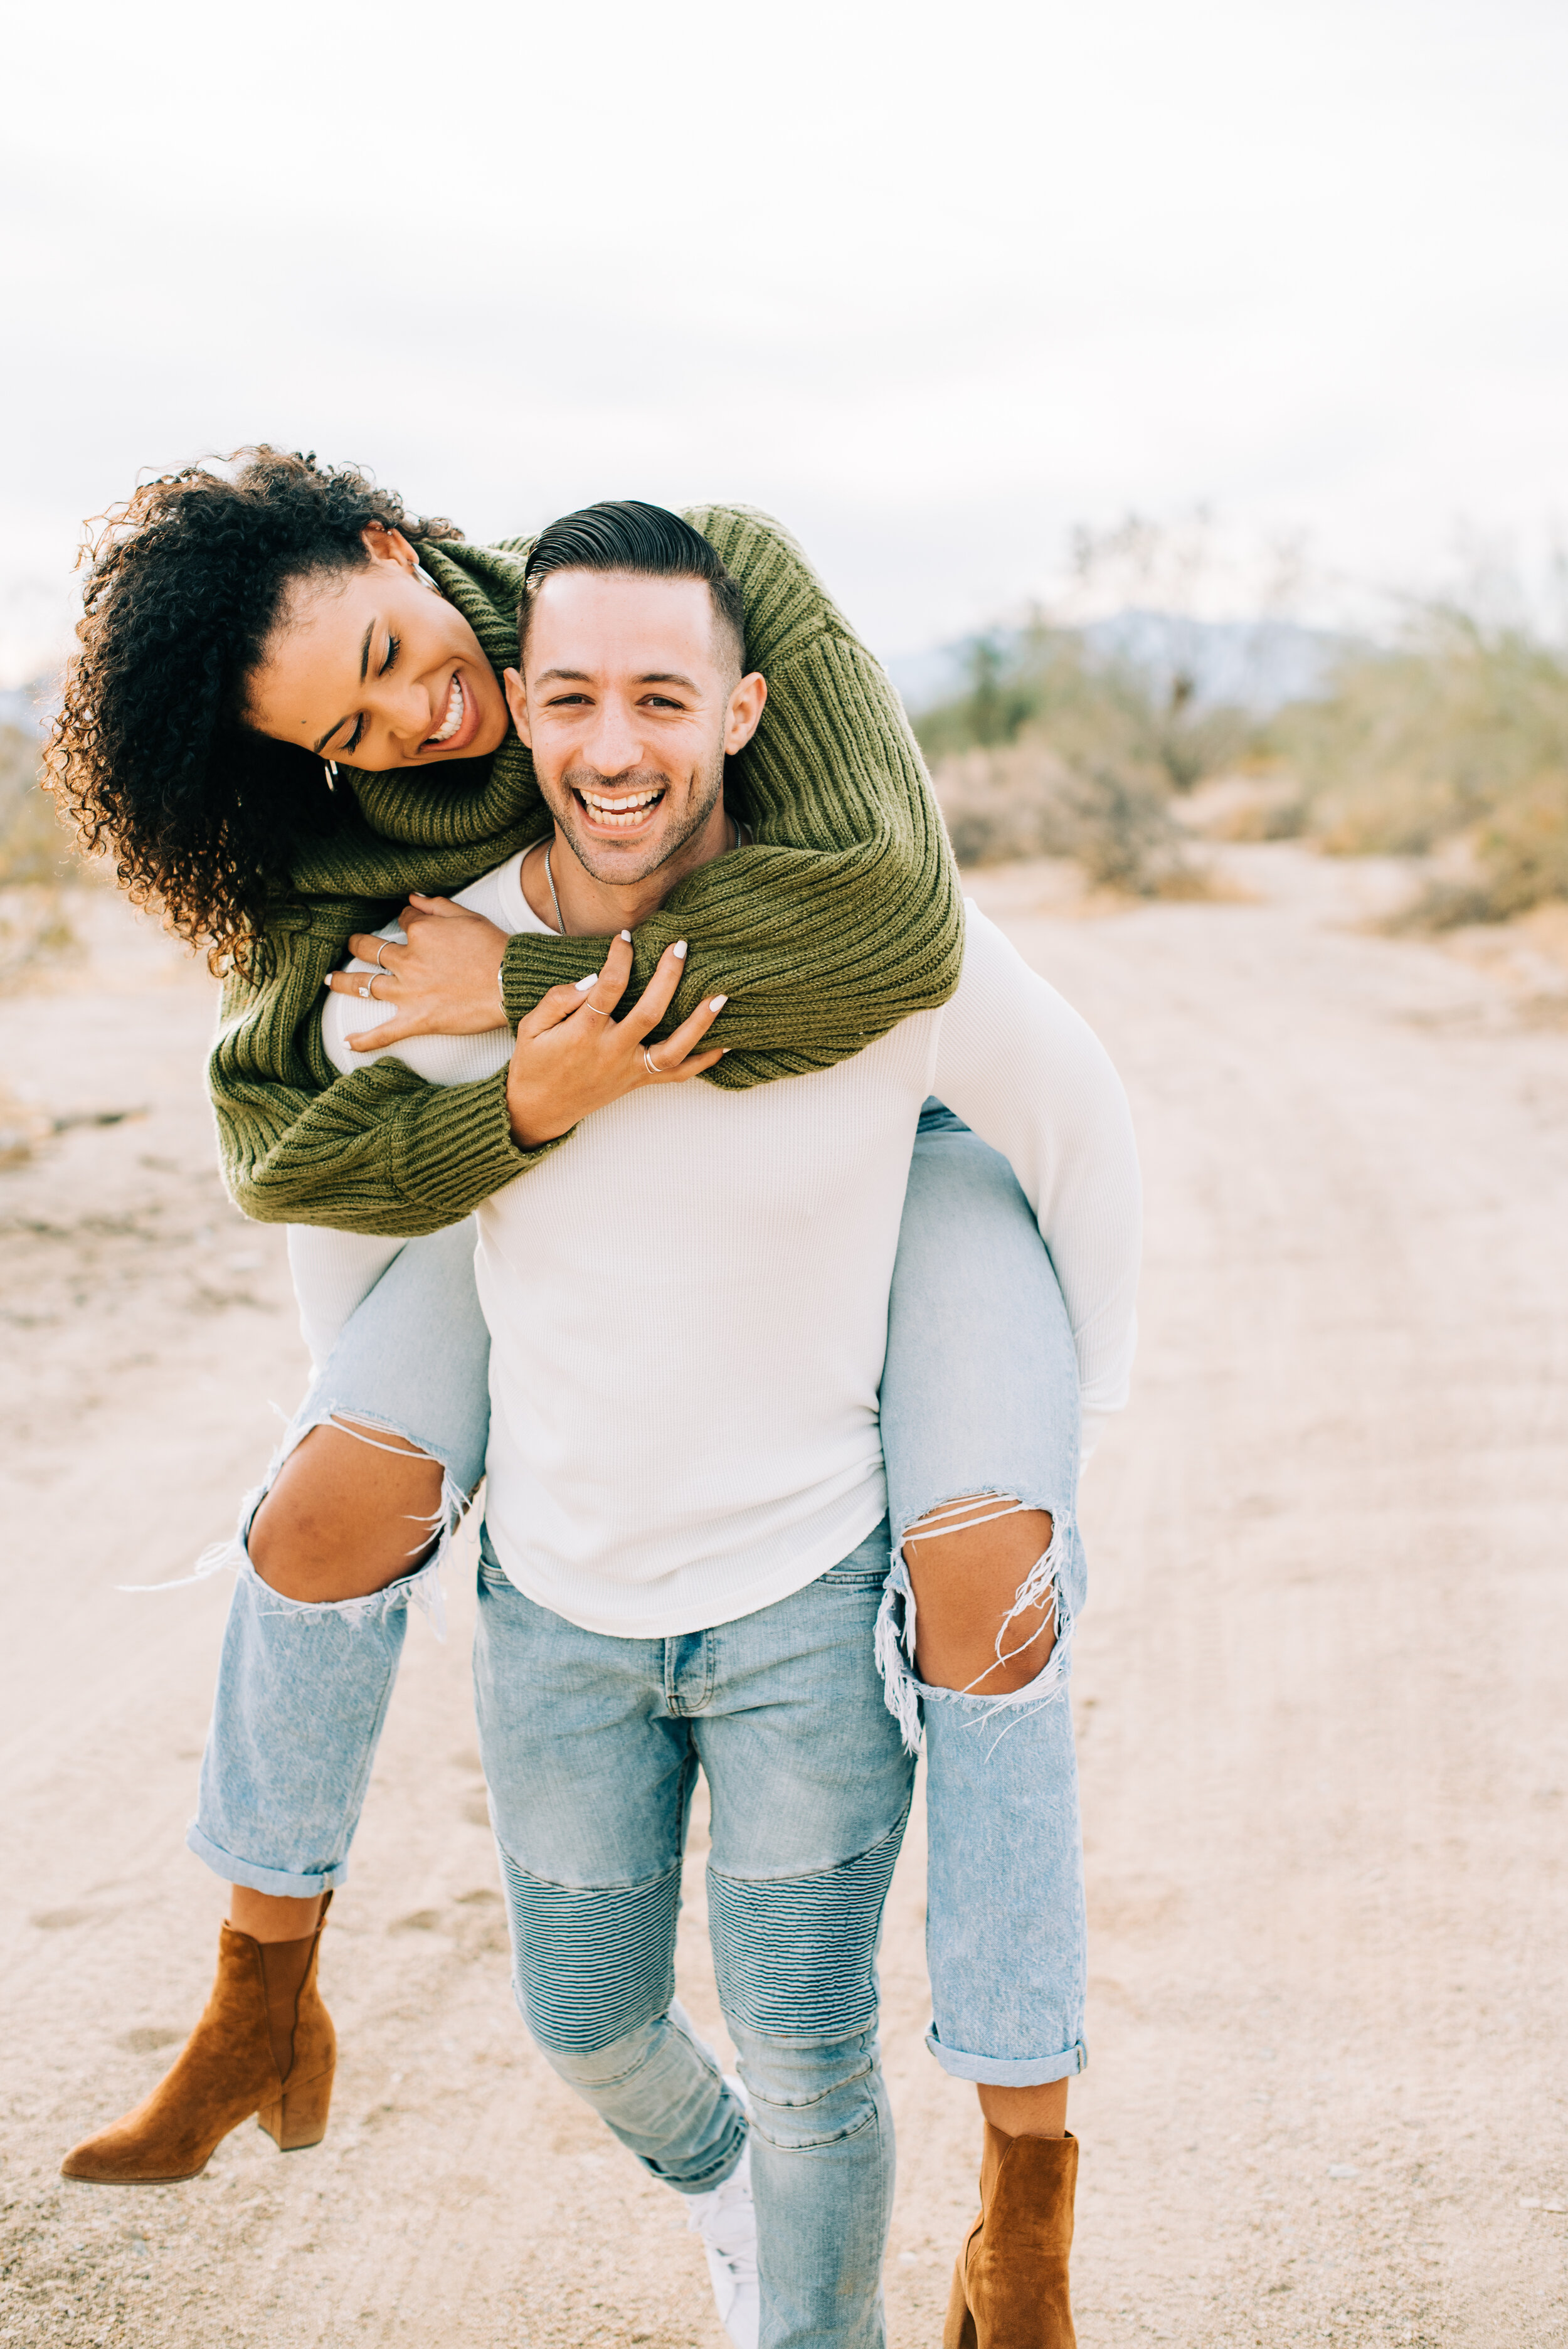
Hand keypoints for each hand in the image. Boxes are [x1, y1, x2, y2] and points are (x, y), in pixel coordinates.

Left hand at [326, 895, 506, 1048]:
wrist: (511, 983)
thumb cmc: (495, 949)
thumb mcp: (468, 916)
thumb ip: (436, 904)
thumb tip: (411, 896)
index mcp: (420, 931)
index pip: (402, 919)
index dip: (406, 919)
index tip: (411, 923)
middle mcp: (407, 960)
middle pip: (371, 948)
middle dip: (359, 944)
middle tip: (353, 944)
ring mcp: (408, 991)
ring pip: (365, 985)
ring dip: (344, 981)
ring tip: (331, 980)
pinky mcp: (417, 1019)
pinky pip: (384, 1033)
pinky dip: (364, 1040)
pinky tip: (347, 1043)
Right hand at [507, 931, 727, 1147]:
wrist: (539, 1109)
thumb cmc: (534, 1062)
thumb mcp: (531, 1027)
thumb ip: (558, 1000)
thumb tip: (591, 979)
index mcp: (584, 1033)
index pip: (608, 987)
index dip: (619, 959)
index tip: (626, 938)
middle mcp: (612, 1052)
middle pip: (651, 1012)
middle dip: (669, 977)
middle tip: (681, 947)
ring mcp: (630, 1070)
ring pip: (674, 1048)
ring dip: (700, 1023)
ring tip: (720, 996)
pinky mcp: (639, 1082)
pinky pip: (677, 1075)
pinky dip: (703, 1062)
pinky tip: (725, 1044)